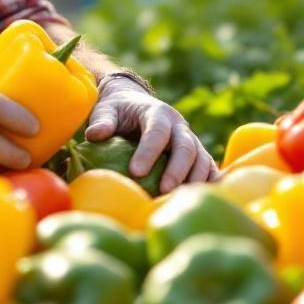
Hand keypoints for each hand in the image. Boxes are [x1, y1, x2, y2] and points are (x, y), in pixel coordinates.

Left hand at [84, 72, 217, 191]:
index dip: (148, 151)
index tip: (135, 172)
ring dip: (194, 181)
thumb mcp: (106, 110)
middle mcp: (179, 126)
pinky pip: (208, 169)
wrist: (135, 103)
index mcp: (158, 113)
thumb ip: (102, 121)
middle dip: (176, 170)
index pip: (157, 131)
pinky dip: (209, 183)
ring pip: (201, 159)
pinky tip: (201, 200)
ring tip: (178, 200)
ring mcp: (190, 140)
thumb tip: (94, 135)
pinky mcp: (197, 154)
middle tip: (163, 190)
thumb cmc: (118, 111)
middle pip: (186, 147)